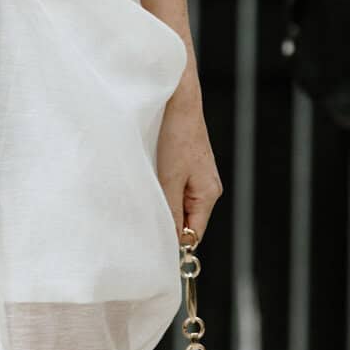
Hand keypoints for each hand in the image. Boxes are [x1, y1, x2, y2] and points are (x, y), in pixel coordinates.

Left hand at [157, 84, 221, 244]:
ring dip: (162, 205)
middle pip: (186, 221)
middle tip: (141, 224)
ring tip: (144, 200)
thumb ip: (170, 211)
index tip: (152, 249)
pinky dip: (162, 191)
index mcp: (208, 194)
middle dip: (166, 223)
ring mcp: (198, 178)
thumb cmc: (176, 136)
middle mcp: (207, 188)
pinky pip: (175, 189)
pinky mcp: (188, 167)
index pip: (194, 234)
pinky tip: (149, 184)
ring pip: (178, 205)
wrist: (178, 100)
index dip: (175, 244)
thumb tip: (170, 241)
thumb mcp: (169, 179)